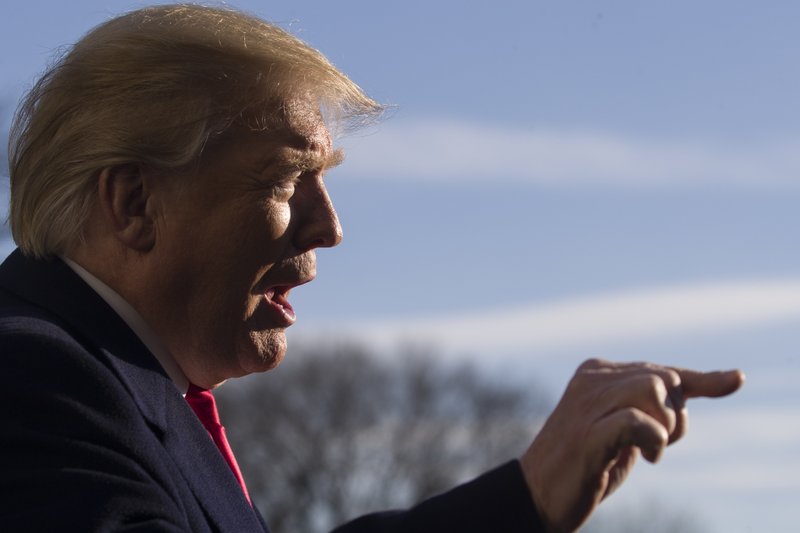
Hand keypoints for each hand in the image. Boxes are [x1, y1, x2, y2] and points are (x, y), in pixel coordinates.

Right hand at [519, 358, 743, 532]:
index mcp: (597, 373)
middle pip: (663, 378)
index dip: (702, 379)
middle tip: (660, 446)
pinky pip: (638, 421)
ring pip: (653, 389)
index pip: (661, 370)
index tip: (735, 380)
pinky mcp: (587, 433)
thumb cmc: (586, 464)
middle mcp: (591, 380)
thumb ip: (653, 409)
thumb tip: (711, 385)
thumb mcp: (623, 431)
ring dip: (666, 426)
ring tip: (651, 451)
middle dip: (677, 416)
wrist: (538, 495)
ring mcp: (587, 404)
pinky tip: (647, 458)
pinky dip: (654, 439)